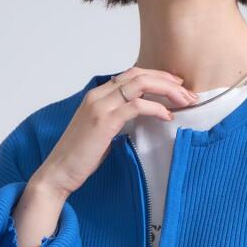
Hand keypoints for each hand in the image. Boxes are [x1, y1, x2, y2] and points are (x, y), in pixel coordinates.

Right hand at [34, 66, 198, 197]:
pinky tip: (168, 117)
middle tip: (188, 92)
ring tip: (185, 101)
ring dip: (167, 91)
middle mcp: (98, 94)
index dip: (156, 76)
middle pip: (139, 74)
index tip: (175, 85)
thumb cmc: (80, 157)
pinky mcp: (105, 120)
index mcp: (97, 95)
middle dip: (167, 80)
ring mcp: (101, 105)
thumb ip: (118, 119)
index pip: (131, 74)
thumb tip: (139, 117)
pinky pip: (137, 106)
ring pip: (141, 84)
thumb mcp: (101, 132)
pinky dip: (156, 108)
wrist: (58, 172)